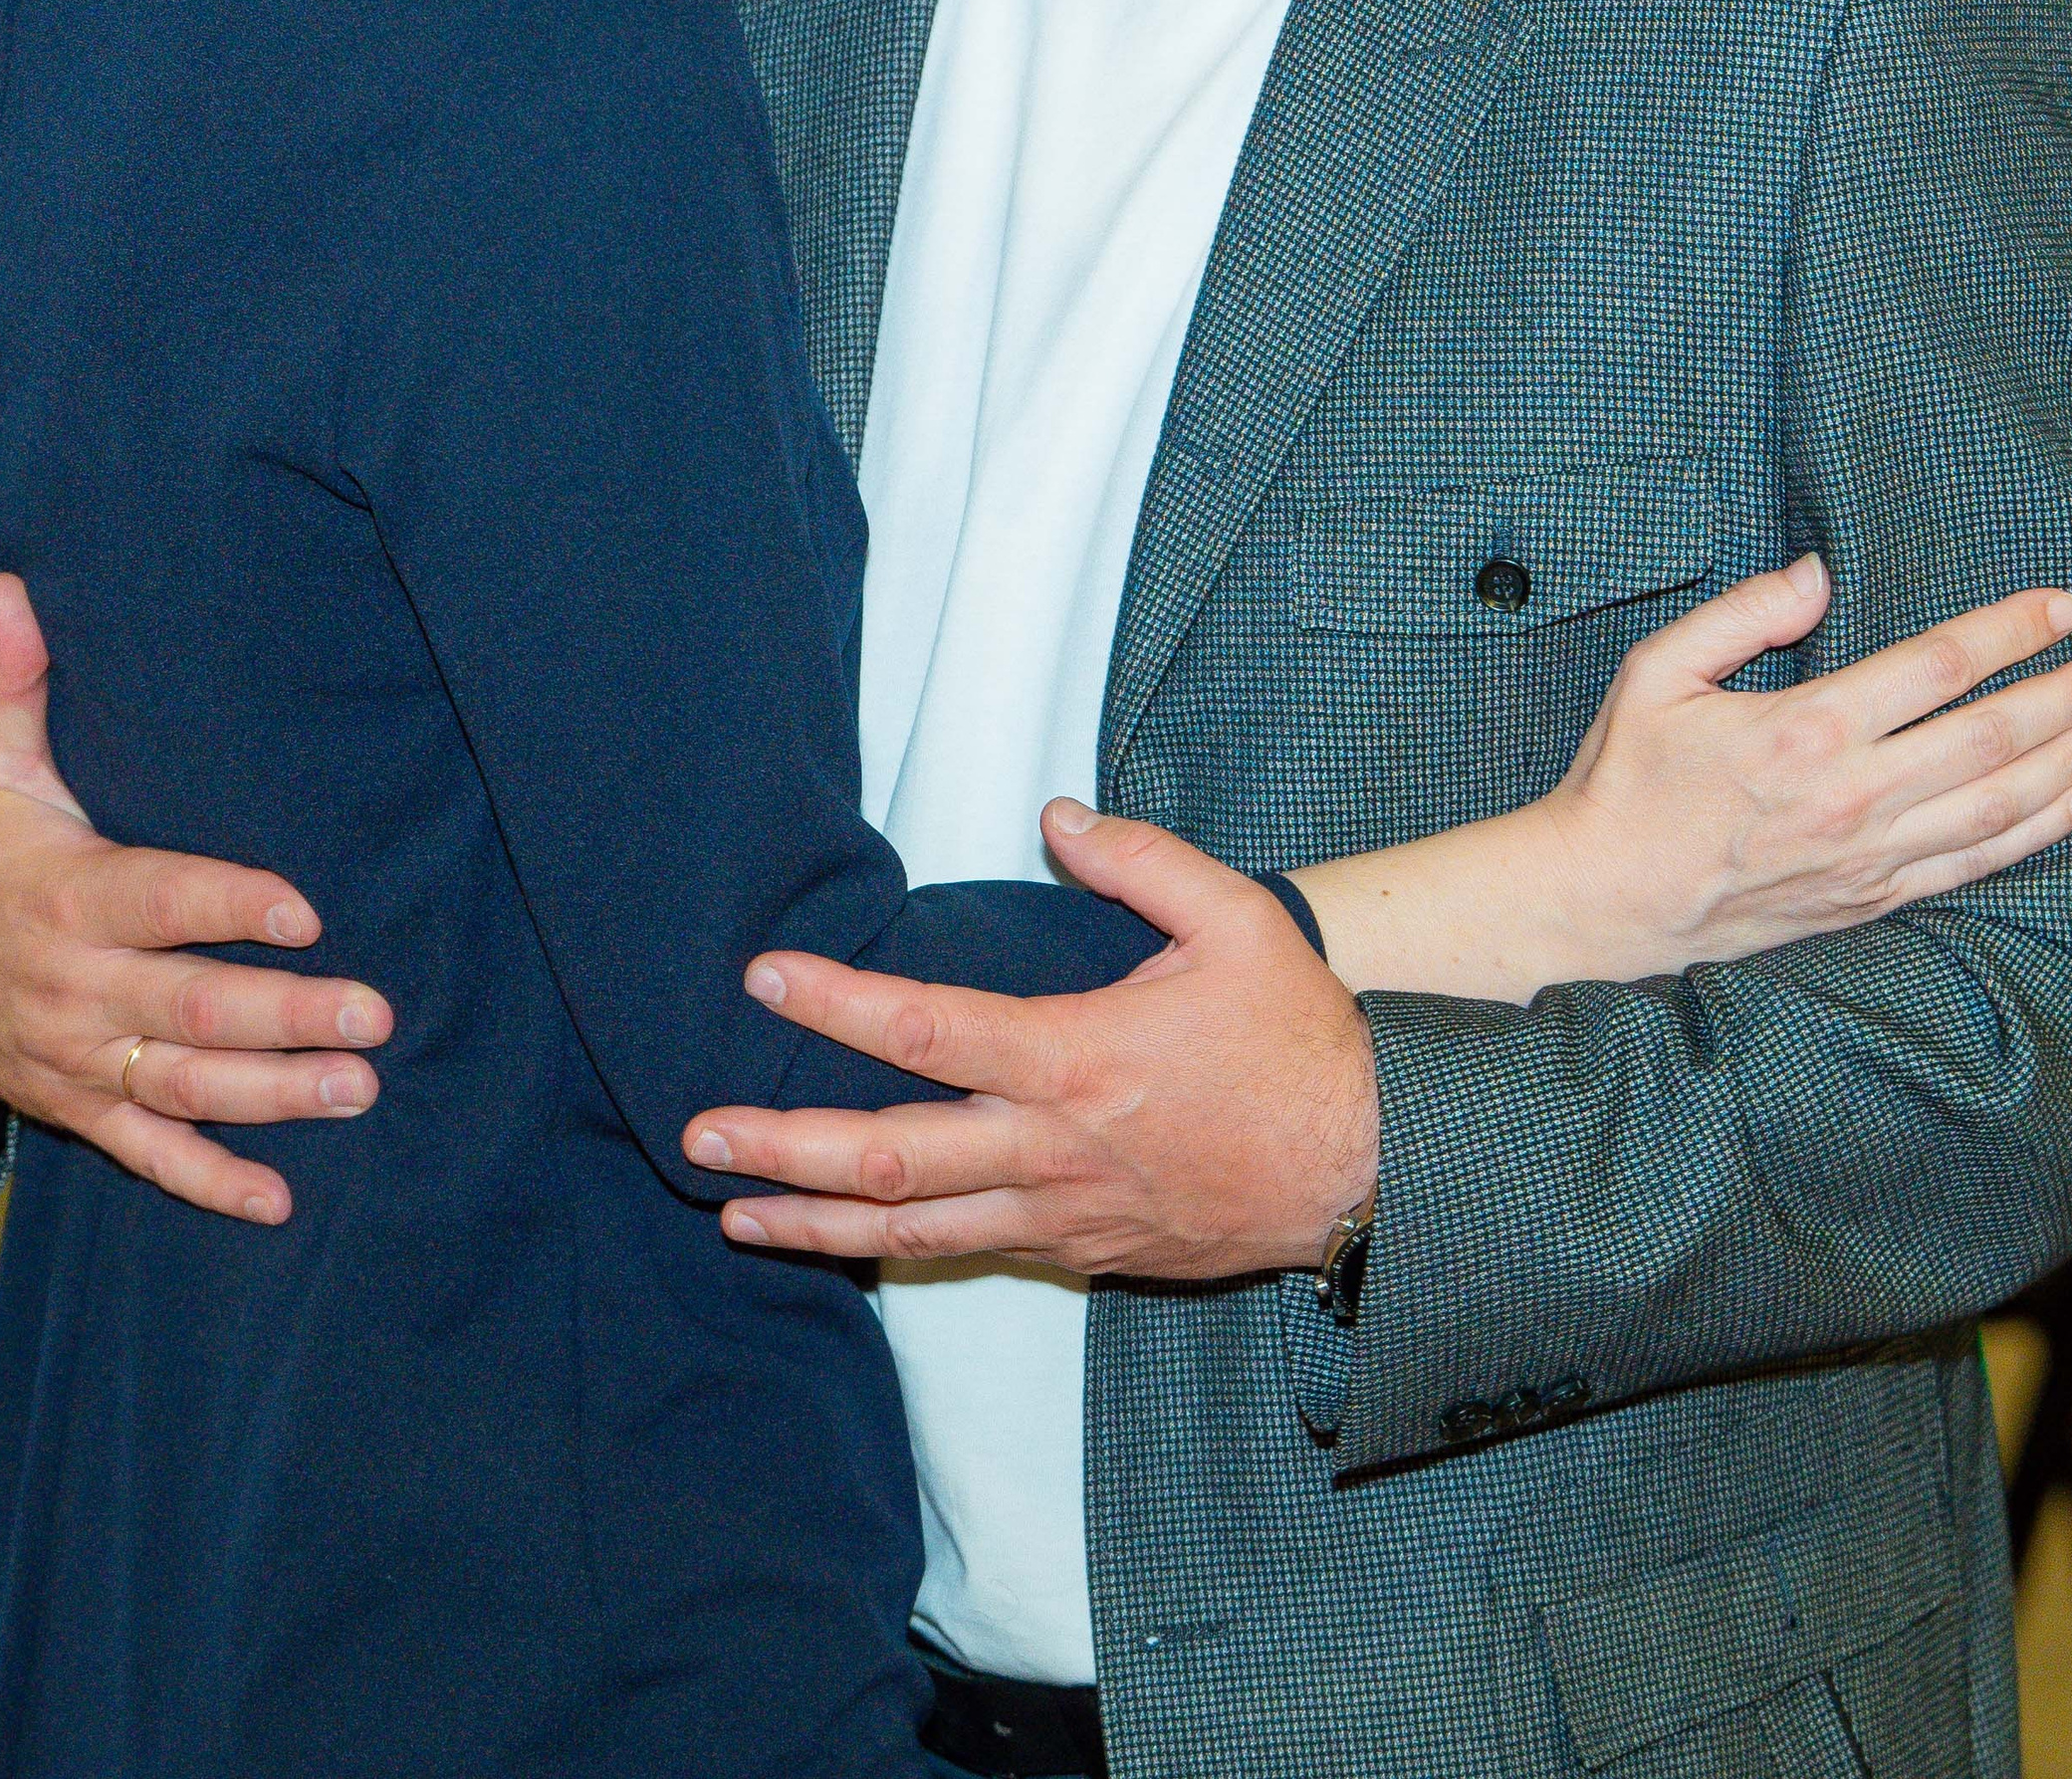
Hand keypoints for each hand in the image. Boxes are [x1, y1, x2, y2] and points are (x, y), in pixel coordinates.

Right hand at [0, 576, 393, 1223]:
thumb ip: (18, 678)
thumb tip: (16, 583)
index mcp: (72, 896)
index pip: (161, 900)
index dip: (228, 905)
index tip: (305, 907)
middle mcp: (78, 987)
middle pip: (189, 1007)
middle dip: (284, 1014)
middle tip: (375, 1013)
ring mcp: (79, 1055)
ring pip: (183, 1086)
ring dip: (273, 1097)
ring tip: (360, 1089)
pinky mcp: (79, 1104)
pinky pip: (146, 1152)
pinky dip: (208, 1181)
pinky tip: (281, 1199)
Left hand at [680, 807, 1377, 1275]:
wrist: (1372, 1171)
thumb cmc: (1300, 1038)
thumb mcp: (1237, 919)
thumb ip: (1140, 860)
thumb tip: (1054, 814)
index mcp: (1077, 1057)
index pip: (926, 1031)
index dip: (836, 1005)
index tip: (764, 980)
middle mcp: (1054, 1148)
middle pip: (890, 1160)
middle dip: (784, 1146)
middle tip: (699, 1134)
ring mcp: (1066, 1216)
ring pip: (915, 1232)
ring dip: (816, 1222)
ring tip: (735, 1212)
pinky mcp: (1086, 1256)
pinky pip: (976, 1255)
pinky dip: (901, 1251)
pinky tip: (849, 1241)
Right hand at [1529, 560, 2071, 981]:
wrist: (1604, 900)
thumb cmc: (1626, 779)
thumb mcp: (1656, 672)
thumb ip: (1740, 616)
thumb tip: (1816, 574)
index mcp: (1806, 728)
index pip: (1937, 666)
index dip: (2010, 631)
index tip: (2064, 607)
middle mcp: (1852, 794)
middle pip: (1992, 736)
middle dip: (2069, 694)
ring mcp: (1868, 856)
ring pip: (1999, 804)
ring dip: (2071, 761)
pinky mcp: (1870, 899)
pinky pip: (1975, 865)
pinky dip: (2036, 834)